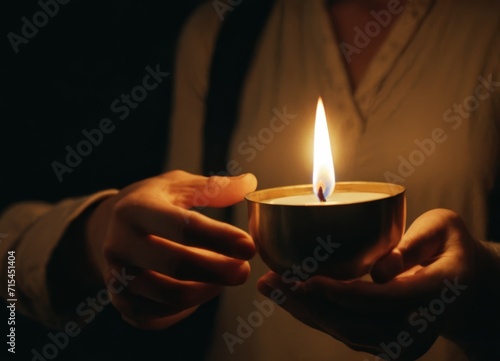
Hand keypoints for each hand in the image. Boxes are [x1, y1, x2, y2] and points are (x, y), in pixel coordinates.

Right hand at [86, 170, 256, 328]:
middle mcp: (119, 244)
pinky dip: (187, 308)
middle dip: (217, 271)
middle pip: (175, 265)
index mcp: (135, 210)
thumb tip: (249, 183)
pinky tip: (203, 291)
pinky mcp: (121, 302)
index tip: (249, 246)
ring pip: (169, 296)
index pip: (182, 226)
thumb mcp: (176, 185)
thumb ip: (212, 187)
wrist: (108, 228)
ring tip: (225, 279)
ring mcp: (116, 277)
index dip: (220, 238)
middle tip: (243, 270)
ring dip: (206, 291)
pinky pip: (159, 316)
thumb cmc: (152, 203)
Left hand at [258, 209, 499, 359]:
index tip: (301, 279)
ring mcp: (400, 343)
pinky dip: (315, 315)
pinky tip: (290, 296)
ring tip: (270, 286)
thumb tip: (380, 271)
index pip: (379, 299)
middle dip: (305, 303)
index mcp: (434, 295)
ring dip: (302, 310)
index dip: (336, 292)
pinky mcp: (386, 344)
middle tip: (270, 280)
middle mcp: (416, 328)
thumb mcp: (445, 229)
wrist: (469, 290)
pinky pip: (345, 331)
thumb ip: (415, 244)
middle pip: (352, 322)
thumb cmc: (453, 249)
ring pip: (343, 331)